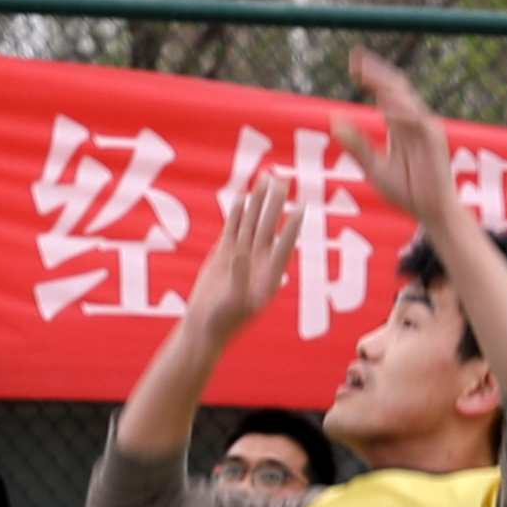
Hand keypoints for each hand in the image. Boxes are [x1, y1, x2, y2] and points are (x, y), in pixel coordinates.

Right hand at [181, 166, 293, 344]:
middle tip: (284, 179)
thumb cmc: (224, 322)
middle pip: (270, 225)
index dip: (293, 225)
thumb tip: (241, 253)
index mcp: (269, 275)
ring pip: (252, 222)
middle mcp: (259, 262)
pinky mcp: (224, 255)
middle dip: (276, 202)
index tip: (301, 207)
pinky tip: (242, 196)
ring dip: (258, 201)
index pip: (285, 244)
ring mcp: (242, 256)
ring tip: (266, 177)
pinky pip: (233, 228)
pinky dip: (237, 212)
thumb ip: (239, 277)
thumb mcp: (234, 303)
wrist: (204, 328)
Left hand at [341, 46, 460, 234]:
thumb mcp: (373, 167)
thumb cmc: (406, 191)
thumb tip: (335, 120)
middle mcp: (413, 120)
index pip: (385, 91)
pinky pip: (417, 119)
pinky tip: (383, 105)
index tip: (352, 64)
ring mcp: (425, 127)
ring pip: (405, 98)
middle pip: (395, 86)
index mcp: (399, 124)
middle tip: (355, 58)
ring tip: (364, 74)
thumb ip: (357, 145)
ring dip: (385, 85)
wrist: (430, 211)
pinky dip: (400, 111)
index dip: (371, 75)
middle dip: (376, 71)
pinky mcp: (435, 139)